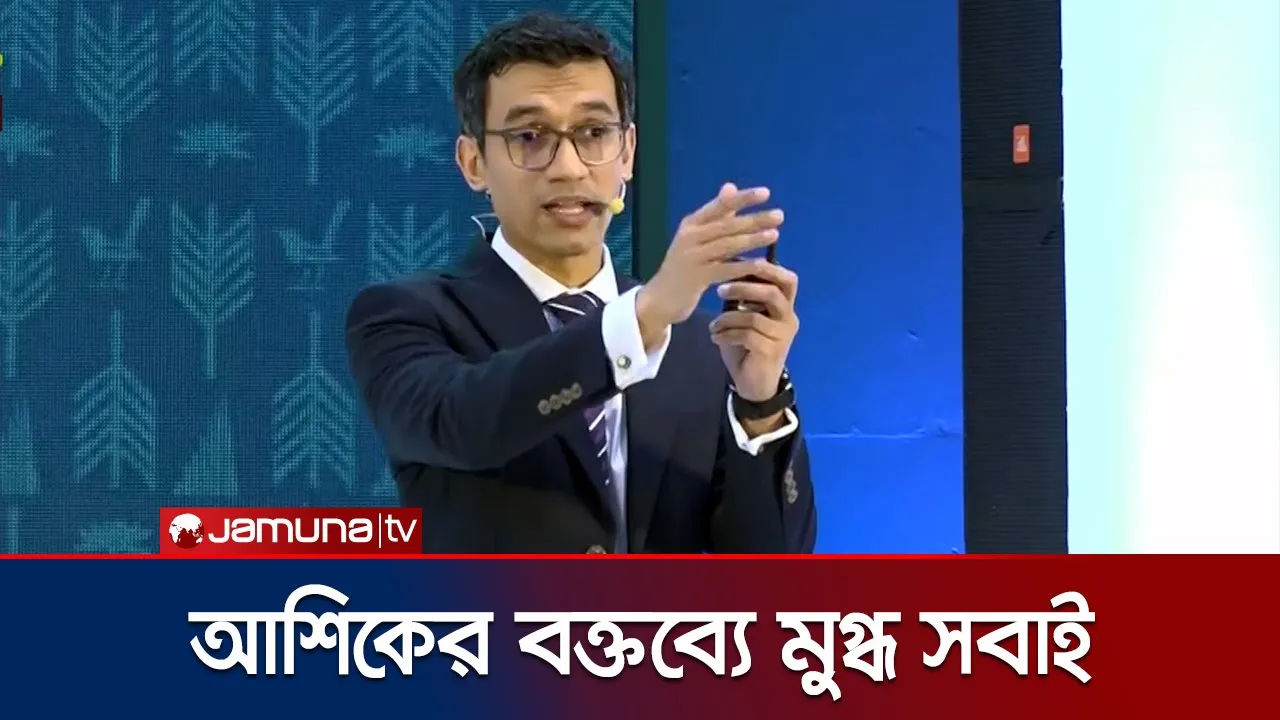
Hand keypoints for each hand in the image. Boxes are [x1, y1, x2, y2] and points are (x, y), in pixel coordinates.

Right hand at [636, 183, 782, 341]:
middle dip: (754, 219)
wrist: (660, 299)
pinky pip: (724, 270)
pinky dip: (744, 266)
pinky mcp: (695, 278)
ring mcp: (692, 257)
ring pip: (727, 245)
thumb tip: (731, 187)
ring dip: (752, 239)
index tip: (766, 193)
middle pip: (726, 225)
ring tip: (775, 234)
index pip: (720, 206)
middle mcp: (689, 237)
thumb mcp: (696, 238)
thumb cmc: (684, 266)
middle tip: (779, 215)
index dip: (743, 199)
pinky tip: (761, 264)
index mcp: (691, 224)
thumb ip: (715, 215)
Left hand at [710, 262, 798, 401]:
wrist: (753, 383)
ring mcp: (782, 336)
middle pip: (773, 293)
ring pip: (754, 317)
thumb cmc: (747, 346)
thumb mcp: (745, 317)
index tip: (740, 263)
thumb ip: (743, 298)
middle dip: (744, 288)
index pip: (788, 280)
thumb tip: (728, 269)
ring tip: (714, 325)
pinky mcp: (771, 352)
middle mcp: (789, 319)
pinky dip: (726, 334)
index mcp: (785, 307)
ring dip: (727, 319)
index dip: (768, 268)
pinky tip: (715, 337)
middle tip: (719, 290)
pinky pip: (746, 336)